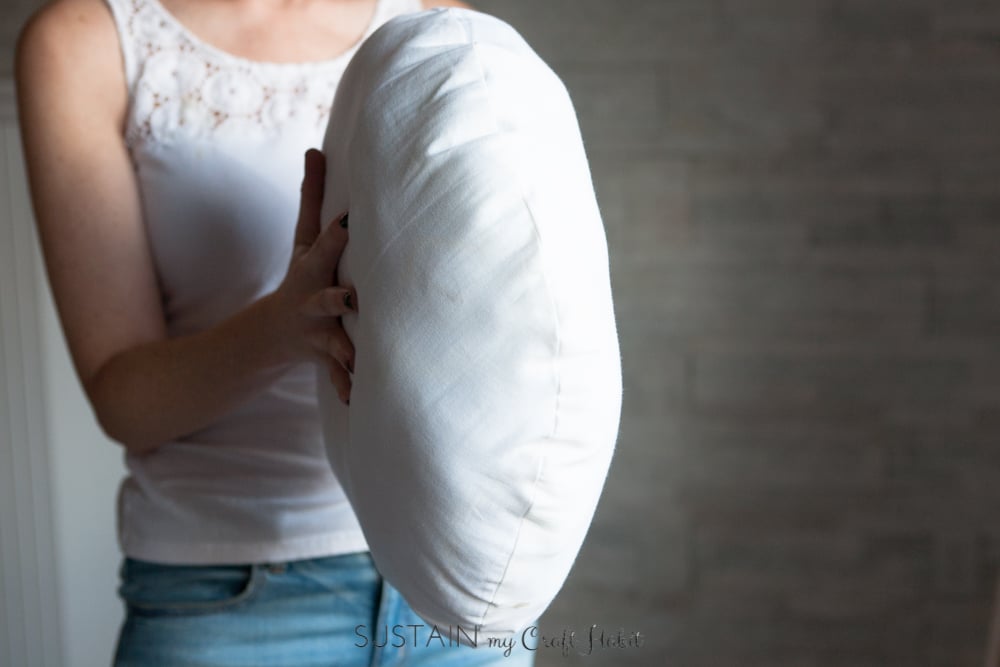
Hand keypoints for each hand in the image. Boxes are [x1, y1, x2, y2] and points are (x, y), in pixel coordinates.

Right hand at [271, 148, 355, 403]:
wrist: (274, 333)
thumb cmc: (302, 275)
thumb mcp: (303, 239)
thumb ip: (313, 197)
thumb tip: (316, 148)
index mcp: (312, 269)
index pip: (324, 246)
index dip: (337, 234)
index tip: (352, 221)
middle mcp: (314, 301)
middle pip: (326, 298)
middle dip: (337, 299)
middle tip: (353, 299)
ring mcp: (319, 333)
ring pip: (334, 343)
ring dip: (346, 352)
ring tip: (358, 360)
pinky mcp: (327, 358)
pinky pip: (338, 377)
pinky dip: (347, 387)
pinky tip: (360, 401)